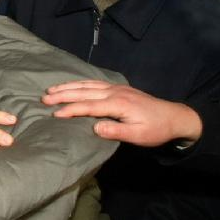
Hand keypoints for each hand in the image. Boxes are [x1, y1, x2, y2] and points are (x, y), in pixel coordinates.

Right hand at [43, 80, 202, 146]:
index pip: (89, 106)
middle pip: (84, 92)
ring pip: (87, 85)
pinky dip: (79, 83)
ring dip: (68, 86)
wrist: (175, 117)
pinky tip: (71, 85)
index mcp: (119, 104)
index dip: (70, 109)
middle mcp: (115, 92)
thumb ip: (115, 132)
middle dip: (62, 94)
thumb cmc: (156, 130)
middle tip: (44, 99)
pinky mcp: (118, 87)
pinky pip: (94, 82)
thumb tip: (94, 128)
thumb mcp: (138, 136)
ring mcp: (116, 88)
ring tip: (50, 90)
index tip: (55, 114)